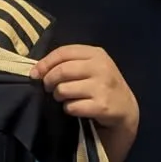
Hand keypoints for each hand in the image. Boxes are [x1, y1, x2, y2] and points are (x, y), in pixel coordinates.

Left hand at [31, 45, 138, 161]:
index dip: (45, 63)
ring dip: (59, 96)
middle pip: (62, 71)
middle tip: (50, 88)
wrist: (124, 107)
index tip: (35, 74)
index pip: (63, 52)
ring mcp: (103, 87)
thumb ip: (68, 63)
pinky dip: (69, 109)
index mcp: (96, 53)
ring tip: (65, 98)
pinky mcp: (102, 106)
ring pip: (64, 89)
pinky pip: (72, 107)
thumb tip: (36, 71)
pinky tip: (76, 108)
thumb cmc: (101, 84)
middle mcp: (101, 67)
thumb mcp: (90, 67)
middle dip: (49, 81)